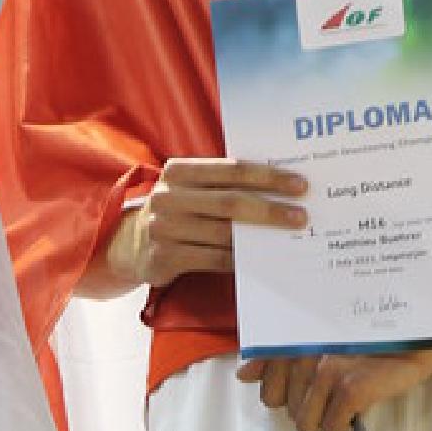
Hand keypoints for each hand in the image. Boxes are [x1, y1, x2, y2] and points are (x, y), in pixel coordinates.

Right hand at [87, 158, 307, 294]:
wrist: (130, 244)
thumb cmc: (176, 212)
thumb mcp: (190, 189)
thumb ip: (222, 185)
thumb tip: (278, 189)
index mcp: (178, 172)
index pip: (231, 170)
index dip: (268, 176)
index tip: (298, 184)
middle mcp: (168, 197)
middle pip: (230, 202)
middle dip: (270, 209)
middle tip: (300, 215)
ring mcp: (163, 228)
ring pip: (223, 234)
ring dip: (259, 238)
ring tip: (286, 238)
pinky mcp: (164, 257)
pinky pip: (213, 259)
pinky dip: (239, 260)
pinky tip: (259, 259)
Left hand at [235, 348, 431, 430]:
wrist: (413, 334)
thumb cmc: (364, 336)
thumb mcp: (314, 339)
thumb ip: (274, 356)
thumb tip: (244, 375)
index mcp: (290, 342)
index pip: (267, 391)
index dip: (285, 398)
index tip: (307, 391)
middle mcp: (303, 357)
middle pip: (286, 410)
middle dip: (306, 407)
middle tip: (330, 392)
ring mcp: (326, 373)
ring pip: (305, 424)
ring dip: (323, 419)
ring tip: (341, 402)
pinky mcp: (350, 389)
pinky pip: (332, 428)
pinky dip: (342, 426)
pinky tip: (354, 410)